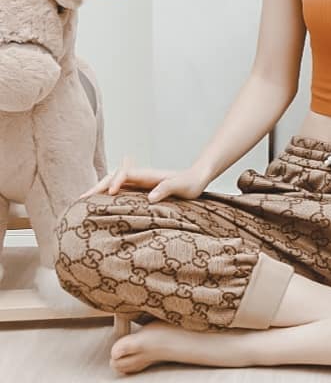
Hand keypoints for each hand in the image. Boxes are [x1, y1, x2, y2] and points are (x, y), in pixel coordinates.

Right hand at [79, 156, 211, 202]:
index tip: (111, 193)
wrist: (198, 178)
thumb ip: (168, 188)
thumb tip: (150, 197)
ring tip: (81, 205)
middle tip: (80, 201)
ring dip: (98, 192)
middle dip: (97, 187)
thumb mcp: (182, 186)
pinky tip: (98, 207)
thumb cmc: (191, 182)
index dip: (116, 181)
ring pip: (113, 184)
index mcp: (147, 175)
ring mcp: (139, 184)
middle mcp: (140, 177)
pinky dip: (106, 197)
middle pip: (113, 177)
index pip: (125, 174)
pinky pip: (119, 192)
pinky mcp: (140, 191)